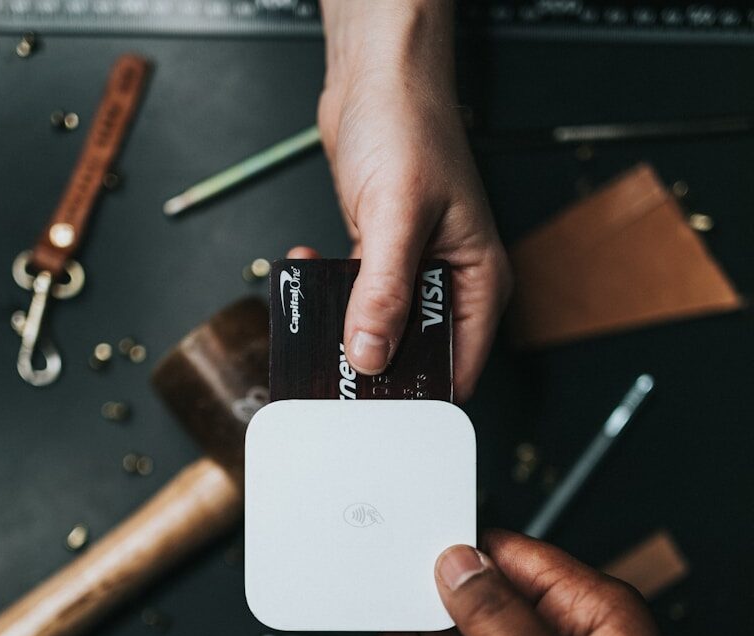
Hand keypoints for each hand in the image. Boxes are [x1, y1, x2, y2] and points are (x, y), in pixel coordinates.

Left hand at [316, 0, 510, 398]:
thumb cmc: (410, 125)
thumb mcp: (396, 215)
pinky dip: (327, 292)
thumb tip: (370, 353)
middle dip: (372, 363)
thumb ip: (382, 291)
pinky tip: (308, 271)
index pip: (457, 368)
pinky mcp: (379, 260)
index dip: (419, 395)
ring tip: (313, 316)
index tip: (377, 409)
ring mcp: (411, 274)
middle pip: (412, 355)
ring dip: (341, 326)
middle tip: (331, 369)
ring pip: (377, 329)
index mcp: (477, 283)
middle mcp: (447, 284)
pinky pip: (352, 297)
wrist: (377, 76)